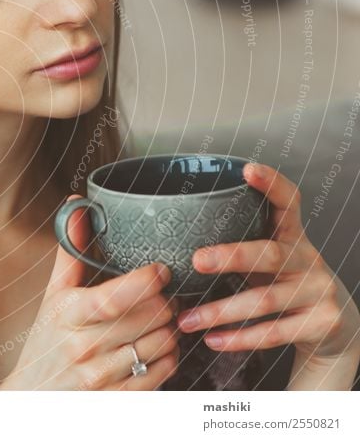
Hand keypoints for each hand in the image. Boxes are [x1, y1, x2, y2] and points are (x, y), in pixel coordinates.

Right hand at [0, 195, 179, 390]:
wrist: (32, 396)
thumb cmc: (46, 341)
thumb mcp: (53, 295)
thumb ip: (71, 251)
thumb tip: (77, 205)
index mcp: (68, 314)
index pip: (113, 298)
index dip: (145, 282)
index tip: (161, 270)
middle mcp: (84, 347)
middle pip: (148, 318)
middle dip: (166, 302)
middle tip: (165, 295)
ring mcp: (102, 375)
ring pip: (161, 344)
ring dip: (171, 328)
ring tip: (162, 319)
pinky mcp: (118, 398)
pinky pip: (162, 373)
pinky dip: (170, 356)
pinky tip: (158, 346)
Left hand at [175, 163, 359, 363]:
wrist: (336, 327)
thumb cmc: (285, 283)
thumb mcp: (270, 259)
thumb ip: (238, 246)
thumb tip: (173, 240)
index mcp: (292, 237)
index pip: (288, 203)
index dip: (271, 184)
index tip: (247, 169)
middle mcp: (307, 260)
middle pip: (268, 255)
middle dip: (231, 257)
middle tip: (196, 260)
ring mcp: (317, 292)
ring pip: (264, 300)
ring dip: (220, 312)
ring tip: (186, 319)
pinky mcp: (322, 323)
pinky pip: (274, 332)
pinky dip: (239, 338)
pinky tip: (213, 339)